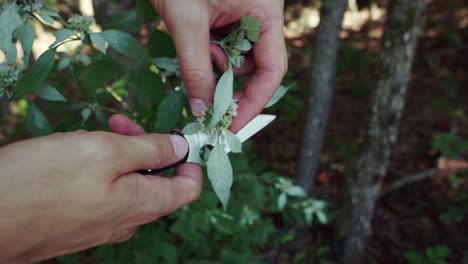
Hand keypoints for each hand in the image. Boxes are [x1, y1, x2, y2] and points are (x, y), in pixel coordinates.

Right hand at [0, 116, 201, 262]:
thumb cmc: (44, 181)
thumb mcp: (105, 151)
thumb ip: (150, 149)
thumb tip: (182, 148)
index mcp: (142, 205)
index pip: (188, 188)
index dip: (189, 160)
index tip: (174, 136)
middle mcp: (126, 221)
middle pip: (155, 180)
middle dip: (143, 147)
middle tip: (119, 123)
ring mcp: (101, 225)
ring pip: (125, 184)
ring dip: (116, 155)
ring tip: (88, 137)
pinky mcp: (78, 224)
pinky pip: (101, 194)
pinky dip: (97, 171)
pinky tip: (71, 157)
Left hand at [152, 0, 287, 131]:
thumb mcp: (186, 24)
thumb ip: (195, 70)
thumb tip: (201, 110)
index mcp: (264, 13)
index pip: (272, 70)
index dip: (254, 103)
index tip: (232, 126)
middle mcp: (261, 16)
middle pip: (256, 67)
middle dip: (231, 85)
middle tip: (207, 103)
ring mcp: (246, 15)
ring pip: (238, 58)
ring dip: (216, 67)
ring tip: (195, 47)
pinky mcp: (229, 15)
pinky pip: (225, 46)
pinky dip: (209, 54)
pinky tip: (195, 41)